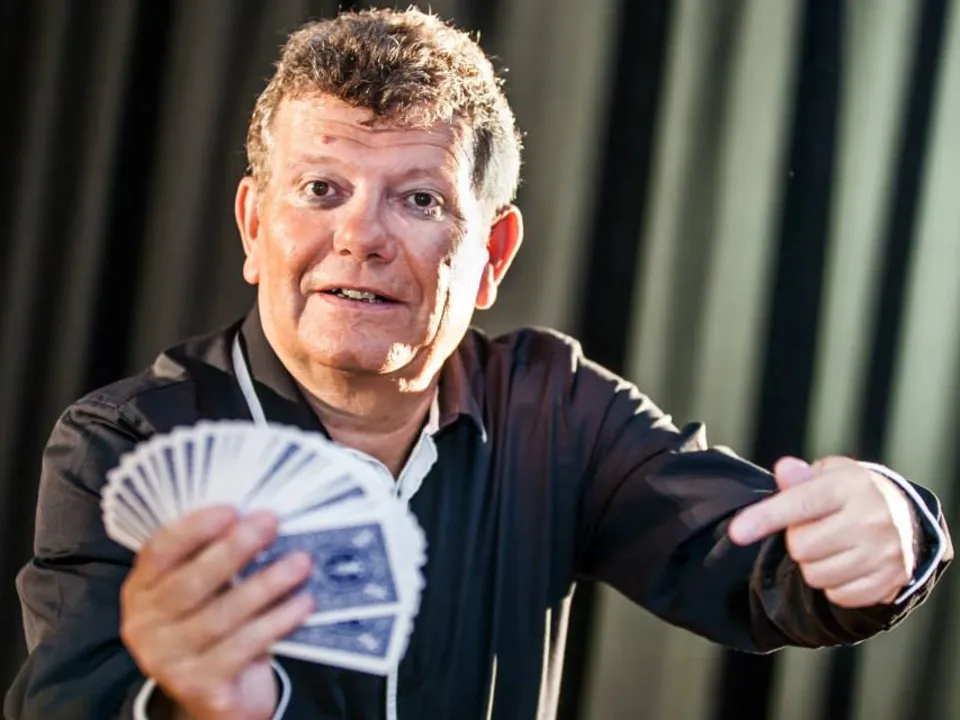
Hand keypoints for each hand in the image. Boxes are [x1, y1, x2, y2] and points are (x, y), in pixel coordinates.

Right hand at [120, 507, 314, 719]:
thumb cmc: (217, 624)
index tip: (232, 510)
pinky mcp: (198, 687)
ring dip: (266, 585)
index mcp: (141, 590)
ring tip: (300, 562)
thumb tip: (260, 518)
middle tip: (270, 524)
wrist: (219, 696)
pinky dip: (276, 622)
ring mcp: (167, 660)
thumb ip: (219, 556)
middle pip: (190, 583)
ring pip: (221, 616)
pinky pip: (242, 647)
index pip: (159, 551)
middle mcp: (144, 626)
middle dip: (234, 550)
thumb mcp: (208, 589)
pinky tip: (302, 603)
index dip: (194, 529)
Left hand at [728, 456, 915, 607]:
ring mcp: (883, 553)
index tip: (737, 532)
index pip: (799, 504)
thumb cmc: (850, 493)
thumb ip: (800, 476)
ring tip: (830, 546)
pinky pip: (838, 596)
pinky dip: (833, 585)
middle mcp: (870, 519)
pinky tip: (845, 564)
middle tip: (813, 529)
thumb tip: (784, 470)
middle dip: (797, 540)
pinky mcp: (890, 582)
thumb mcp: (828, 474)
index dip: (764, 518)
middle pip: (801, 547)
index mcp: (849, 487)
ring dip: (813, 565)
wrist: (905, 518)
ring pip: (816, 576)